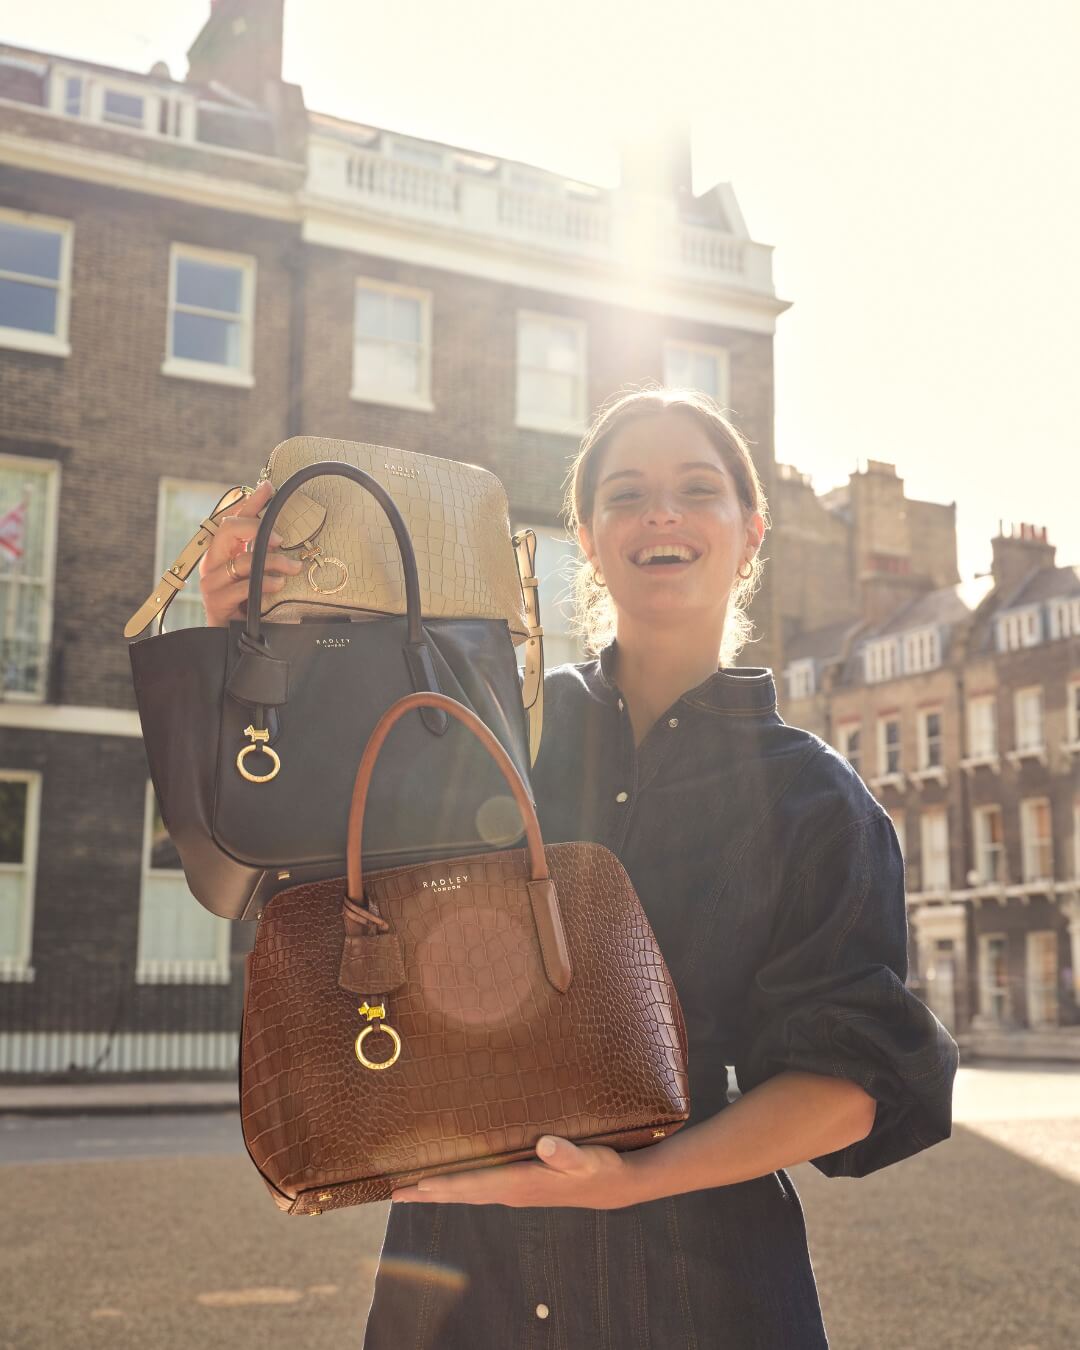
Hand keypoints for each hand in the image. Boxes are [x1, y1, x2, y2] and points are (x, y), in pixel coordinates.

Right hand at [198, 480, 303, 625]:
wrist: (229, 642)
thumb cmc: (245, 606)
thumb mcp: (257, 576)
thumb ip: (264, 555)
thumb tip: (284, 535)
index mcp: (221, 553)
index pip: (233, 518)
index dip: (250, 501)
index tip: (269, 488)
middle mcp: (212, 563)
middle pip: (228, 529)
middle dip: (257, 528)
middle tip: (281, 540)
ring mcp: (211, 582)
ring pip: (242, 560)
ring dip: (273, 562)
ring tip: (292, 569)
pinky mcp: (216, 602)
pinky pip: (243, 587)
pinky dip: (264, 584)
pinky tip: (278, 585)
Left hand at [391, 1136, 640, 1210]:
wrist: (613, 1185)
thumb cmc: (599, 1168)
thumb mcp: (588, 1159)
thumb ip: (568, 1154)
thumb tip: (547, 1146)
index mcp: (521, 1184)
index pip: (474, 1186)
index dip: (445, 1185)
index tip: (415, 1186)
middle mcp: (512, 1190)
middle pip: (461, 1193)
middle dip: (428, 1193)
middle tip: (394, 1193)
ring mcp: (514, 1190)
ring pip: (467, 1191)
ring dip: (438, 1190)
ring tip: (410, 1188)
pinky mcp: (519, 1185)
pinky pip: (479, 1185)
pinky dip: (457, 1184)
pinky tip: (449, 1179)